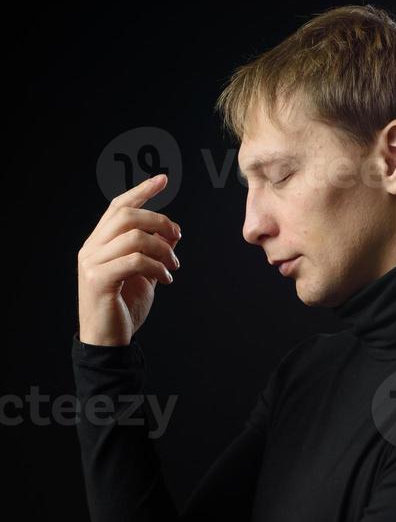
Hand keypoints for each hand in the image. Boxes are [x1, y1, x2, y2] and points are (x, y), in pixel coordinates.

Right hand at [77, 173, 180, 345]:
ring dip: (162, 249)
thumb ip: (155, 252)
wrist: (109, 342)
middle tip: (178, 237)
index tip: (163, 179)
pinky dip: (157, 267)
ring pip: (133, 237)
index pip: (118, 207)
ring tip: (174, 266)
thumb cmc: (124, 309)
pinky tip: (167, 279)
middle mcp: (91, 248)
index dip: (141, 191)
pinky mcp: (99, 279)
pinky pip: (135, 261)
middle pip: (127, 215)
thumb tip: (173, 230)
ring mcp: (92, 263)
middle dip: (159, 221)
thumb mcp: (145, 275)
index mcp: (99, 243)